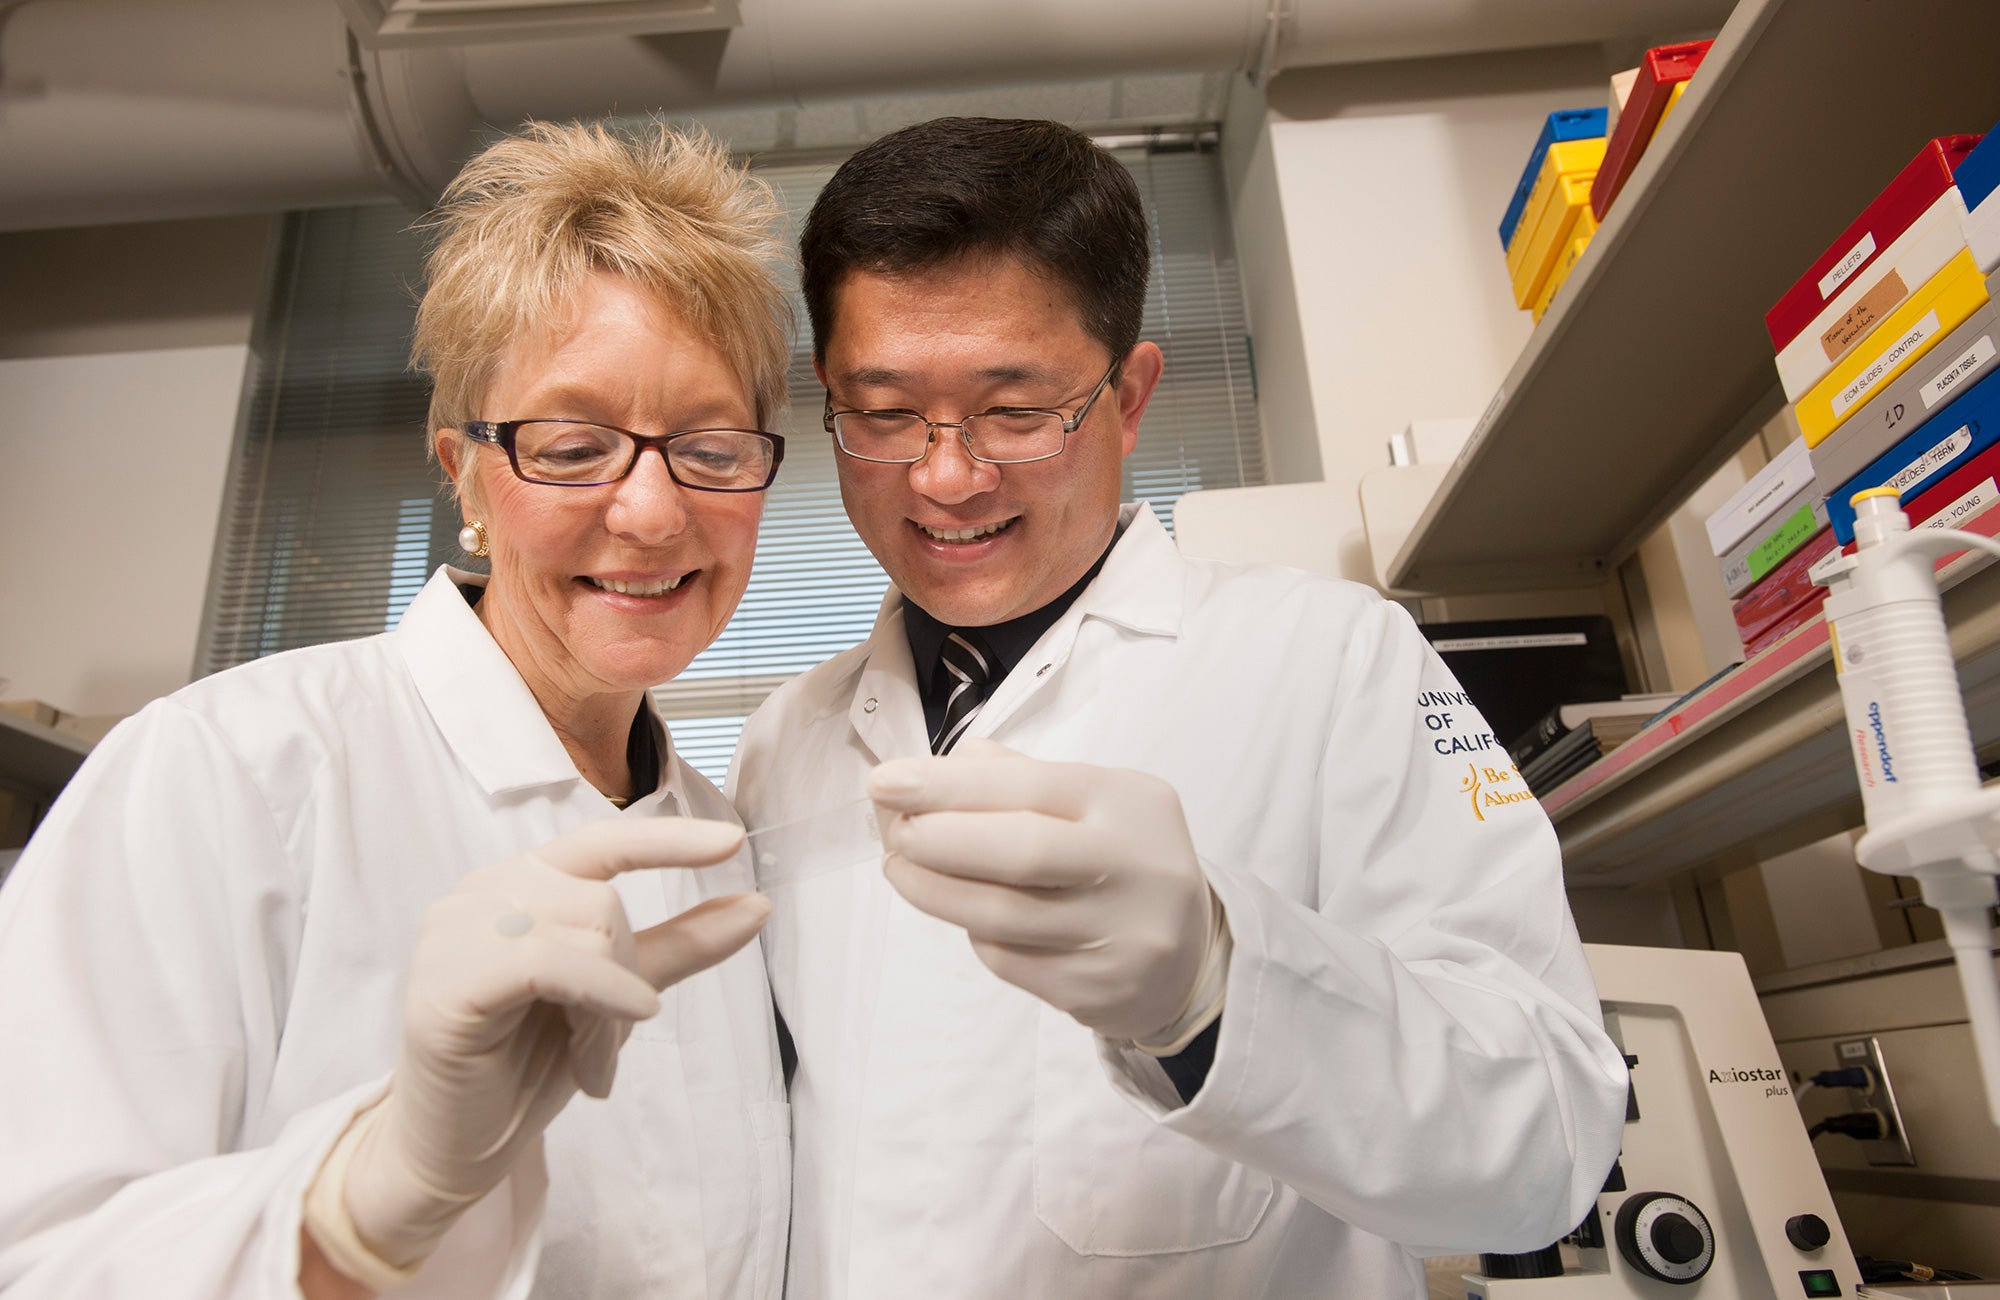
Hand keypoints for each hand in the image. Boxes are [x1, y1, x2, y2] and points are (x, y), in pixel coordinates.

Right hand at [310, 818, 767, 1279]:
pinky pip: (548, 963)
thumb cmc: (526, 1063)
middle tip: (608, 1041)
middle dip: (628, 975)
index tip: (734, 842)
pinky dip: (596, 999)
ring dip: (607, 1008)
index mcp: (518, 884)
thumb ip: (679, 945)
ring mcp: (454, 931)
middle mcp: (481, 893)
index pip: (601, 843)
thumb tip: (755, 904)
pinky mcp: (444, 980)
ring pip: (582, 933)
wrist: (455, 1145)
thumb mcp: (615, 995)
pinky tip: (600, 1050)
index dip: (668, 839)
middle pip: (602, 901)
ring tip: (588, 1058)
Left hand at [870, 738, 1220, 1042]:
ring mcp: (1116, 936)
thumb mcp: (1096, 800)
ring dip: (932, 890)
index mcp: (1129, 803)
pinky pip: (1006, 959)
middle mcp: (1131, 867)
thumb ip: (1020, 777)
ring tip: (898, 867)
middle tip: (891, 830)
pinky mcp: (1094, 990)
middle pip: (1017, 852)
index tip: (886, 782)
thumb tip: (930, 773)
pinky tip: (963, 910)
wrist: (1192, 957)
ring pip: (999, 915)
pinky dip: (972, 931)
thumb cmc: (1123, 859)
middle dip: (936, 838)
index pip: (1028, 786)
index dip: (948, 785)